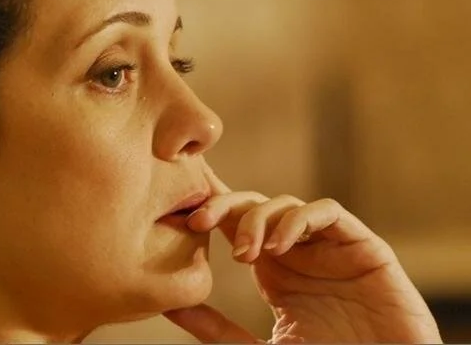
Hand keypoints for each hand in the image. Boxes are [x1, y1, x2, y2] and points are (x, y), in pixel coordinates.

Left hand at [164, 170, 441, 343]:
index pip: (234, 222)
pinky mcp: (363, 247)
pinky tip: (279, 246)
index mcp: (272, 269)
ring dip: (258, 218)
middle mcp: (298, 251)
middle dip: (223, 206)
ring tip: (244, 254)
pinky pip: (328, 213)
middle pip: (253, 204)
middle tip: (199, 223)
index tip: (180, 219)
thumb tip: (169, 305)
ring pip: (285, 203)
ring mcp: (329, 246)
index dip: (207, 210)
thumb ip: (216, 328)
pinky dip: (299, 219)